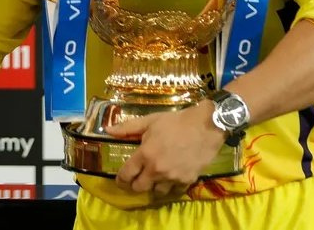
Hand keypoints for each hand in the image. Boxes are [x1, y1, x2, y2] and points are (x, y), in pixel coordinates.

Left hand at [105, 101, 225, 197]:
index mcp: (145, 154)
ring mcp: (172, 177)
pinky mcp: (186, 181)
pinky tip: (171, 176)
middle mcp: (157, 169)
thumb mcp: (150, 120)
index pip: (126, 174)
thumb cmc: (176, 121)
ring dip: (154, 186)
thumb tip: (108, 130)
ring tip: (156, 176)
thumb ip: (128, 128)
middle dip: (135, 184)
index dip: (121, 179)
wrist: (205, 126)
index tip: (121, 178)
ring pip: (156, 192)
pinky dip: (170, 186)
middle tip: (138, 177)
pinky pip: (174, 191)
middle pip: (139, 188)